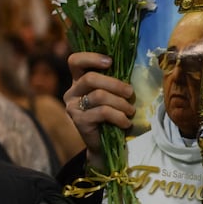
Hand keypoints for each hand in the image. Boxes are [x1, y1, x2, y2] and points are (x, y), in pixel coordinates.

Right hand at [65, 52, 135, 168]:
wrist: (106, 145)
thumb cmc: (113, 115)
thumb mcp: (113, 94)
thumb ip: (113, 81)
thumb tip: (129, 64)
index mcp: (79, 80)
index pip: (75, 61)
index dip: (91, 58)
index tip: (110, 62)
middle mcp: (72, 92)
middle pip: (90, 78)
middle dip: (115, 84)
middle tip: (130, 92)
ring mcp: (73, 107)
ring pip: (99, 96)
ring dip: (121, 103)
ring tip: (131, 111)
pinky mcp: (79, 121)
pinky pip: (102, 112)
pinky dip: (119, 116)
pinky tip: (126, 123)